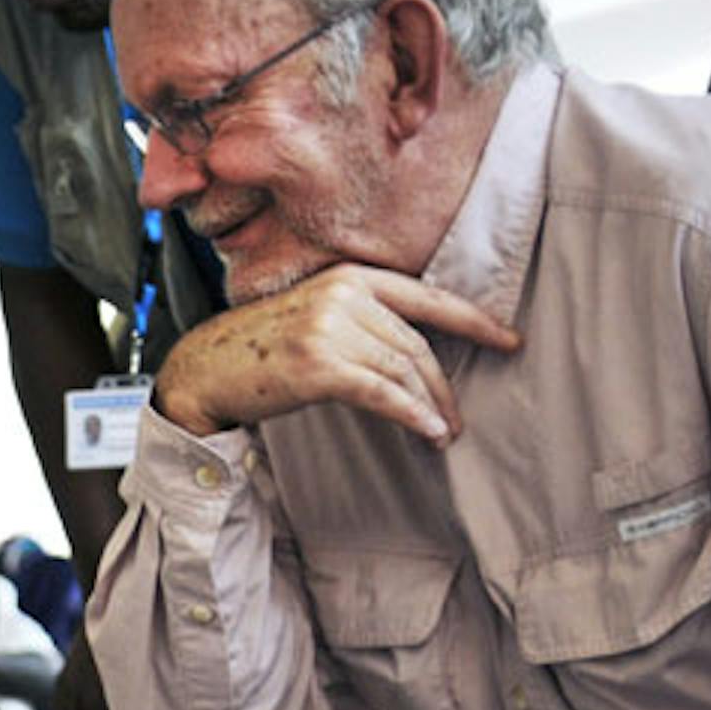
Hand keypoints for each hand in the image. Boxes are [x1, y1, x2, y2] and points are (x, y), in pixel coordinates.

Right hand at [153, 264, 519, 445]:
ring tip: (443, 433)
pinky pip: (382, 393)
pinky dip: (411, 414)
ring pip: (403, 369)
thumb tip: (414, 354)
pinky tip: (428, 432)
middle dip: (443, 384)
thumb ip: (360, 320)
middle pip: (416, 343)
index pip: (426, 297)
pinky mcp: (319, 365)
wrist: (201, 371)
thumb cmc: (258, 351)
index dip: (474, 320)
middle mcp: (342, 294)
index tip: (508, 340)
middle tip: (459, 417)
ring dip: (431, 406)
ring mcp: (329, 327)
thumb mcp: (314, 316)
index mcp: (348, 276)